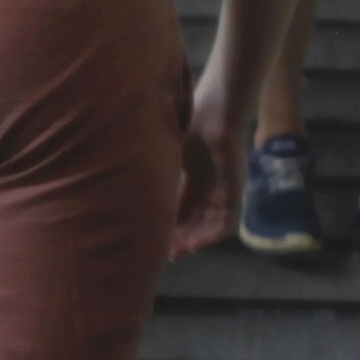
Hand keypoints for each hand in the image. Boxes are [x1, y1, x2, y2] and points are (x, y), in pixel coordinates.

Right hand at [169, 79, 242, 261]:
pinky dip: (213, 235)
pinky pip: (228, 221)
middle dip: (181, 238)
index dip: (169, 223)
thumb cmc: (196, 117)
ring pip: (212, 225)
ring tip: (178, 252)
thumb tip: (123, 175)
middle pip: (196, 220)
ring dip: (196, 241)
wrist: (221, 106)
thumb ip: (157, 165)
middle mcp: (212, 184)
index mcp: (197, 174)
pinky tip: (198, 244)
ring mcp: (226, 188)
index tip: (154, 238)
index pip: (183, 206)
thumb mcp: (170, 150)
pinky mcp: (236, 189)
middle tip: (164, 253)